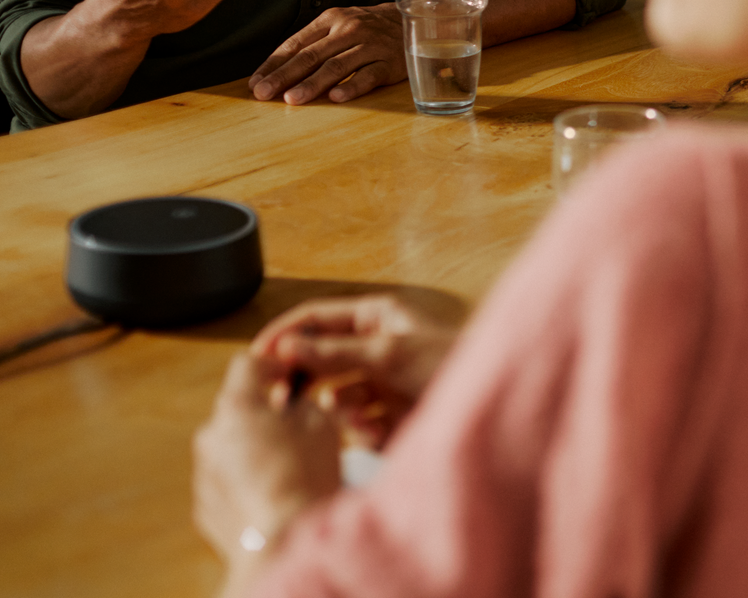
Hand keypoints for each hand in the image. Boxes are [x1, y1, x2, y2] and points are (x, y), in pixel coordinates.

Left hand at [193, 353, 340, 582]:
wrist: (282, 543)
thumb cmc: (305, 477)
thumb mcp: (322, 424)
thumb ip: (305, 403)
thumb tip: (296, 403)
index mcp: (238, 407)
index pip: (247, 363)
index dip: (272, 363)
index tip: (291, 374)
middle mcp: (211, 435)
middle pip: (238, 408)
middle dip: (266, 412)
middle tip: (299, 425)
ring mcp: (204, 473)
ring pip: (232, 446)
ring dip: (256, 447)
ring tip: (291, 466)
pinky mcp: (206, 506)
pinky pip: (228, 481)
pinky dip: (247, 480)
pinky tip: (275, 493)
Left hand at [250, 4, 406, 104]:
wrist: (419, 20)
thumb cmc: (372, 29)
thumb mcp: (343, 26)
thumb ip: (316, 43)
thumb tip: (279, 71)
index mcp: (332, 19)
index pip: (295, 43)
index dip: (273, 64)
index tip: (255, 83)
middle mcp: (349, 29)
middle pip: (311, 55)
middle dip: (283, 76)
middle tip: (263, 94)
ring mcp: (371, 46)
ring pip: (336, 66)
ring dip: (312, 84)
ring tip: (292, 100)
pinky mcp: (390, 62)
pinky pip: (368, 76)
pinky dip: (351, 87)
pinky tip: (336, 99)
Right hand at [251, 295, 460, 448]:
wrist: (491, 406)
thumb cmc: (451, 362)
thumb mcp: (389, 354)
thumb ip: (335, 352)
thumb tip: (285, 346)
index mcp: (374, 318)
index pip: (315, 318)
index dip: (284, 334)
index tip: (256, 358)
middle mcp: (373, 346)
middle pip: (318, 360)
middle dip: (304, 382)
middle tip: (283, 403)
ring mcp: (379, 382)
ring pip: (335, 398)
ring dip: (341, 411)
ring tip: (360, 418)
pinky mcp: (387, 415)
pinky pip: (356, 424)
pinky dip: (363, 429)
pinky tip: (381, 430)